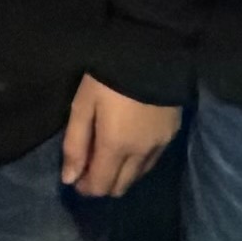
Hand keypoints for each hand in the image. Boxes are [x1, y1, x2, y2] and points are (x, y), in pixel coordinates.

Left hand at [62, 76, 181, 196]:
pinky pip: (152, 161)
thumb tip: (69, 179)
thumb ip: (75, 145)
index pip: (101, 186)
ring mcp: (160, 145)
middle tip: (90, 168)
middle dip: (103, 184)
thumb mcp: (82, 105)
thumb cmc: (108, 77)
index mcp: (115, 147)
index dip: (86, 188)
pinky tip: (131, 148)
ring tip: (109, 157)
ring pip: (138, 176)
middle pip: (121, 186)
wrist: (152, 52)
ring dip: (122, 175)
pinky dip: (138, 163)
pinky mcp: (172, 133)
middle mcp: (140, 154)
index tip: (75, 178)